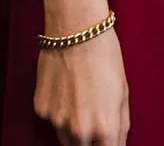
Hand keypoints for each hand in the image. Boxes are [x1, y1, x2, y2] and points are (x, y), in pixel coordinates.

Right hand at [34, 27, 129, 145]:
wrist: (75, 29)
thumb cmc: (105, 56)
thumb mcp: (123, 93)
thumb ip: (120, 126)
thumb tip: (117, 142)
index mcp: (104, 128)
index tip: (108, 141)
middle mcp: (79, 130)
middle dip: (91, 143)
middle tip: (94, 120)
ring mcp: (56, 121)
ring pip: (65, 140)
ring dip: (74, 132)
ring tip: (80, 101)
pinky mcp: (40, 108)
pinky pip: (51, 121)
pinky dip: (58, 113)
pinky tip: (65, 90)